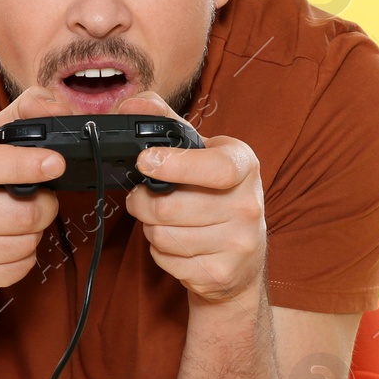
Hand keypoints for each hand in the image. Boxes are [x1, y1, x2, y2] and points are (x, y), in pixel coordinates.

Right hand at [0, 87, 75, 305]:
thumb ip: (19, 118)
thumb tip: (53, 106)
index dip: (22, 164)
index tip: (56, 163)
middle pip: (18, 212)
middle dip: (43, 207)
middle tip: (38, 201)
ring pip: (23, 243)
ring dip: (33, 235)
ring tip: (15, 225)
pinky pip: (18, 268)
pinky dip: (23, 259)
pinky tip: (5, 249)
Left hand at [115, 91, 266, 305]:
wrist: (243, 256)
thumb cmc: (215, 194)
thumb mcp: (200, 152)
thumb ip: (163, 122)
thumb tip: (129, 104)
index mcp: (244, 165)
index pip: (217, 167)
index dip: (177, 165)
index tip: (145, 162)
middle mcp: (248, 205)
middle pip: (170, 207)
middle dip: (142, 203)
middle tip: (142, 198)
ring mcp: (238, 244)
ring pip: (162, 236)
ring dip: (150, 228)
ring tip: (164, 221)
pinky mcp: (221, 274)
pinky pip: (167, 260)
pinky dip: (160, 253)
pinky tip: (177, 245)